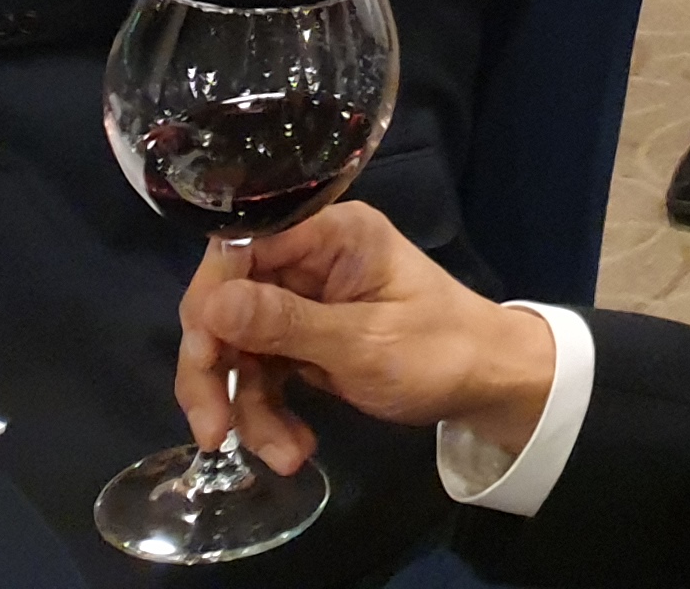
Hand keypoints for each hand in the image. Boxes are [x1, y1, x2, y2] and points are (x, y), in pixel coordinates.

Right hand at [177, 205, 555, 474]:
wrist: (486, 384)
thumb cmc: (440, 350)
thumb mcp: (364, 343)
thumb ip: (287, 323)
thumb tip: (213, 304)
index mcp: (332, 233)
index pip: (242, 247)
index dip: (211, 300)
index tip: (203, 357)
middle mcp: (310, 257)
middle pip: (226, 303)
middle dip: (215, 371)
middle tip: (213, 429)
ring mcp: (303, 299)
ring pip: (237, 348)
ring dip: (247, 408)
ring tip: (284, 456)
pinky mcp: (301, 339)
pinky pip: (261, 374)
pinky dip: (268, 415)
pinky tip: (294, 449)